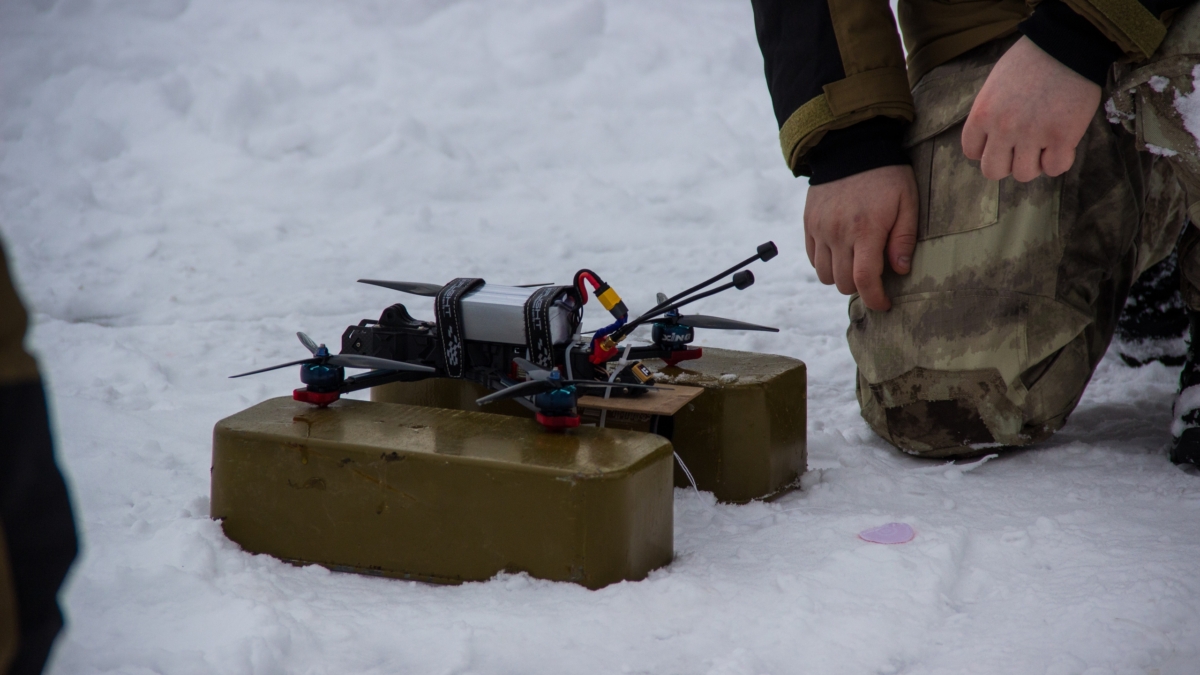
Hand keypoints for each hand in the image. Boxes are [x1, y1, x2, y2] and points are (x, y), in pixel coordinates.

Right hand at [804, 164, 917, 311]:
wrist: (851, 147)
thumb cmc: (886, 175)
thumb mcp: (907, 202)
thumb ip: (903, 238)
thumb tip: (900, 270)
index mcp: (865, 230)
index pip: (865, 280)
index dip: (875, 299)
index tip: (885, 304)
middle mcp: (838, 233)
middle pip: (843, 282)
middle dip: (861, 287)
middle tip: (874, 276)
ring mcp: (820, 229)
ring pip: (824, 275)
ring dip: (841, 277)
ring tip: (855, 263)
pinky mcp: (809, 224)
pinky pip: (813, 258)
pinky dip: (826, 263)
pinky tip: (841, 252)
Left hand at [962, 36, 1101, 181]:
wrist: (1066, 43)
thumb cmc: (1030, 60)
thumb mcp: (995, 85)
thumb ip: (990, 114)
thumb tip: (992, 139)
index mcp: (982, 115)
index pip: (972, 152)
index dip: (988, 149)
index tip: (1002, 140)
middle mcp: (1003, 128)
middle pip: (993, 171)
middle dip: (1007, 163)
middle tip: (1022, 148)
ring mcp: (1032, 134)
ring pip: (1023, 174)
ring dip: (1034, 163)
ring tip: (1044, 144)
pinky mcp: (1062, 137)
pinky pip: (1054, 168)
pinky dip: (1059, 160)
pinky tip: (1062, 144)